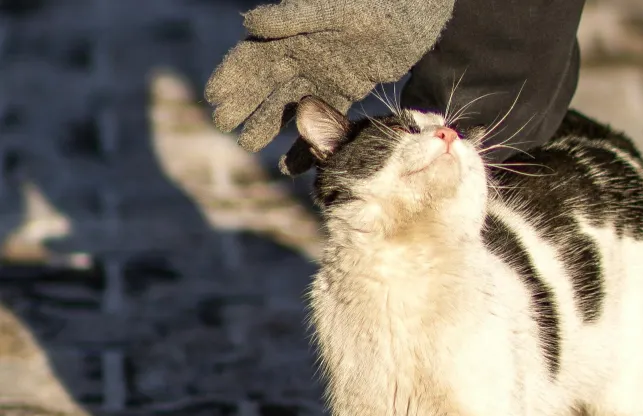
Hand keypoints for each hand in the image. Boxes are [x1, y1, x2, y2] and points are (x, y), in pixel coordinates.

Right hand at [204, 0, 454, 154]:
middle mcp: (305, 54)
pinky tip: (294, 161)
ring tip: (250, 145)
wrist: (415, 15)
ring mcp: (326, 72)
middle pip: (267, 82)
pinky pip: (323, 117)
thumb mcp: (333, 12)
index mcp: (296, 33)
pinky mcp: (348, 88)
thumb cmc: (376, 6)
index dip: (232, 75)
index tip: (214, 97)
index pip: (255, 55)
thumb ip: (293, 18)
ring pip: (290, 102)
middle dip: (245, 103)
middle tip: (226, 126)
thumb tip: (248, 24)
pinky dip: (308, 138)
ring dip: (269, 122)